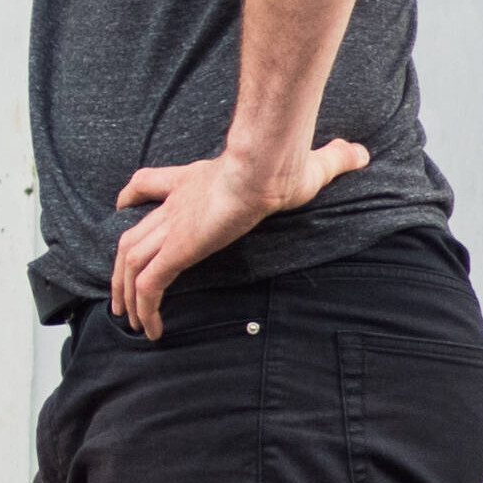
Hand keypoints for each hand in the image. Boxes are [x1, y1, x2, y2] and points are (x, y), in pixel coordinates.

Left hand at [108, 141, 368, 336]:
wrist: (266, 165)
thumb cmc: (285, 163)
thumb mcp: (313, 163)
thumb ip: (333, 159)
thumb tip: (360, 153)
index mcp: (195, 180)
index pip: (148, 182)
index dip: (132, 196)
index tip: (122, 206)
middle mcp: (176, 206)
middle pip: (130, 237)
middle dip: (121, 268)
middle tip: (122, 294)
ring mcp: (174, 228)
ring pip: (130, 264)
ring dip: (127, 294)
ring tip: (132, 321)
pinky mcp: (178, 249)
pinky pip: (149, 286)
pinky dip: (144, 308)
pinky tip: (151, 330)